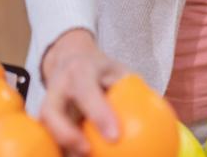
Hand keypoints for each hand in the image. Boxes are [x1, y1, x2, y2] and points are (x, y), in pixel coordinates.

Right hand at [40, 29, 126, 155]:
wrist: (68, 58)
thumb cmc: (99, 69)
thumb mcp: (117, 70)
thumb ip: (133, 90)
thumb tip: (162, 120)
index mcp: (79, 72)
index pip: (86, 92)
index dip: (98, 114)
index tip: (114, 136)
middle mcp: (57, 88)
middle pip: (51, 113)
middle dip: (66, 134)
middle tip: (87, 151)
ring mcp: (46, 104)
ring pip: (46, 129)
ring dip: (62, 146)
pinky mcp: (44, 118)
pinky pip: (49, 137)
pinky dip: (63, 149)